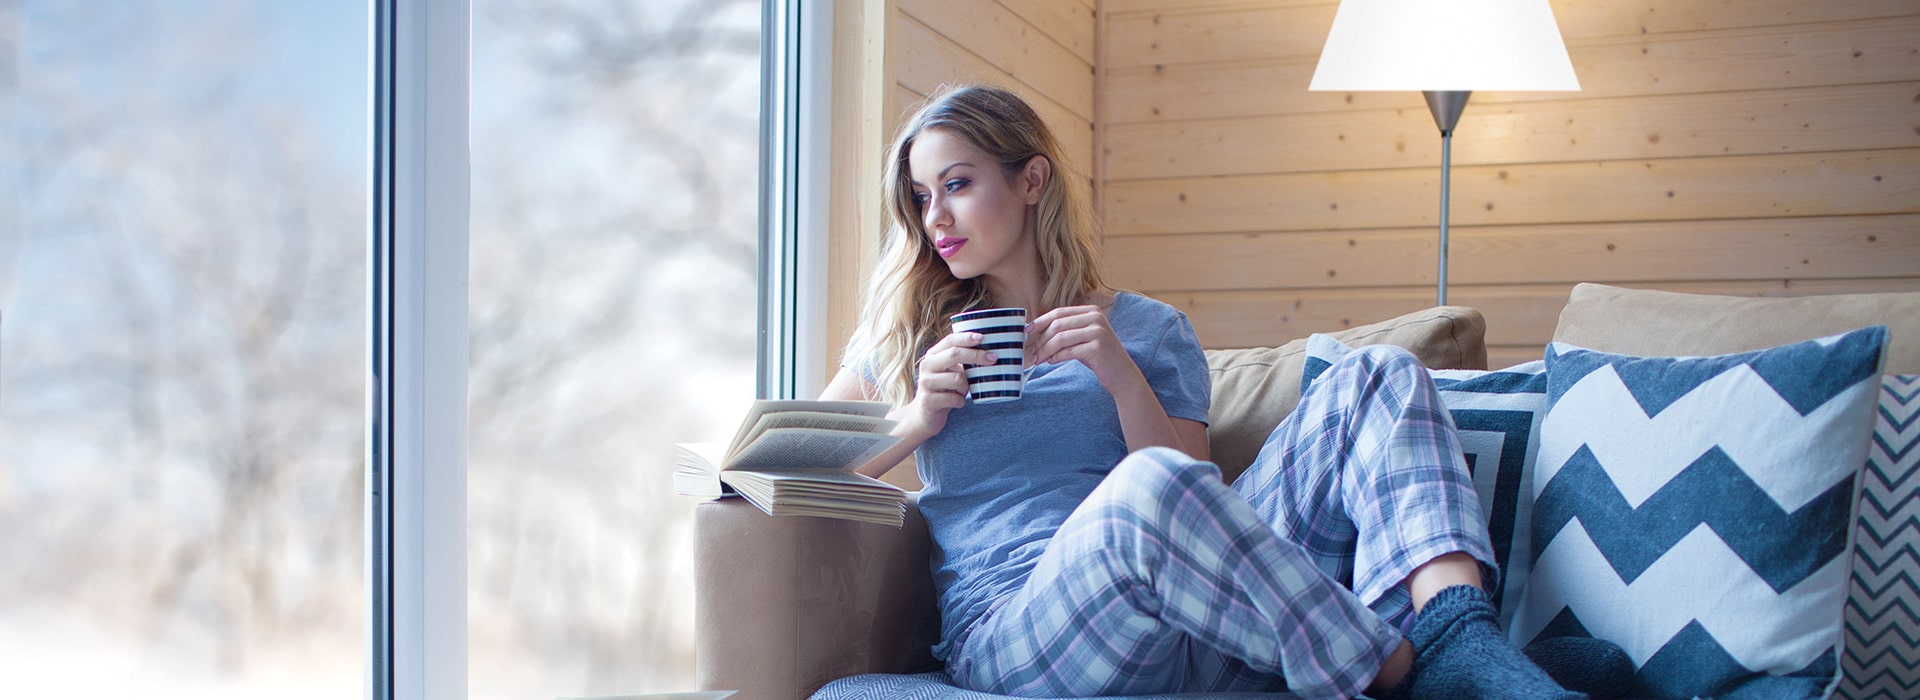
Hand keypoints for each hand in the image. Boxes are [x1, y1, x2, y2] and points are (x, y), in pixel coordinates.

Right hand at [893, 330, 996, 439]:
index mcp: (933, 355)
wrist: (924, 415)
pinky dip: (960, 401)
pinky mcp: (928, 400)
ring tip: (962, 392)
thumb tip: (990, 352)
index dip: (966, 337)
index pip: (950, 340)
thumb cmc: (944, 390)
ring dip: (966, 387)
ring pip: (958, 379)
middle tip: (993, 359)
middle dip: (976, 355)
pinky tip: (957, 402)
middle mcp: (926, 365)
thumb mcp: (951, 372)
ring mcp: (926, 383)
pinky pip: (954, 398)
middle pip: (954, 354)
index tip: (982, 338)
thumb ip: (963, 360)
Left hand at [1027, 305, 1146, 394]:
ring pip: (1060, 338)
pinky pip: (1068, 351)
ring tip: (1038, 359)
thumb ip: (1065, 331)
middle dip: (1041, 339)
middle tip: (1031, 352)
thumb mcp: (1083, 338)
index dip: (1040, 321)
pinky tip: (1051, 362)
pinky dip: (1056, 357)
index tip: (1027, 331)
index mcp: (1091, 311)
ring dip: (1045, 350)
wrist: (1122, 374)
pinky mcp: (1097, 347)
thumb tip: (1036, 332)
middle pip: (1057, 325)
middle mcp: (1096, 317)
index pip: (1059, 312)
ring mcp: (1098, 331)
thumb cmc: (1099, 357)